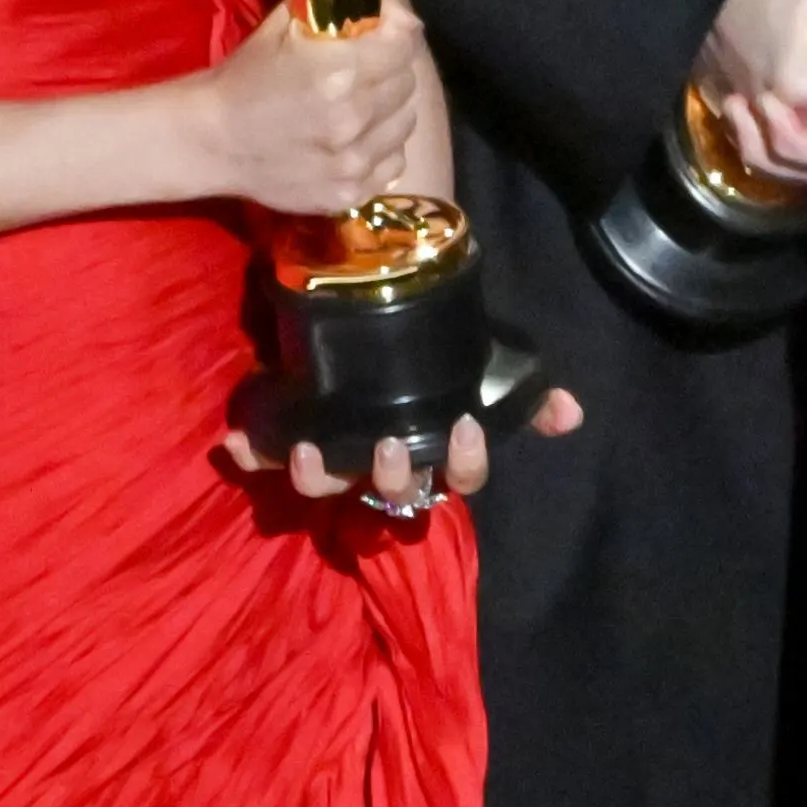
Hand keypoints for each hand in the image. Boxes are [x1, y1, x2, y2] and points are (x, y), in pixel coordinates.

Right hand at [182, 8, 448, 222]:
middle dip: (391, 70)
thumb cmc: (246, 77)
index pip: (405, 43)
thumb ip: (337, 10)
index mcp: (339, 71)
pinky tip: (356, 141)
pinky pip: (393, 162)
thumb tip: (387, 9)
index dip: (397, 31)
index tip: (384, 31)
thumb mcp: (285, 26)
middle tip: (367, 70)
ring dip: (390, 110)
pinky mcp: (350, 192)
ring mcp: (354, 161)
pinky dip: (382, 148)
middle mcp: (354, 117)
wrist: (212, 140)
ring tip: (362, 106)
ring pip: (405, 124)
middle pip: (407, 83)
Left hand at [245, 377, 580, 516]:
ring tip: (308, 448)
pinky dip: (250, 451)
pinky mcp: (288, 432)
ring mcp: (335, 452)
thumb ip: (525, 393)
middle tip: (388, 444)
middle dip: (389, 475)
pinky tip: (235, 441)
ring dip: (315, 473)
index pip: (458, 480)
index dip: (464, 465)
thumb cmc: (427, 359)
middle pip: (388, 491)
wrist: (369, 315)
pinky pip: (264, 453)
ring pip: (325, 482)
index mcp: (431, 453)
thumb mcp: (479, 366)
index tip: (466, 430)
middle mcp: (381, 462)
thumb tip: (571, 411)